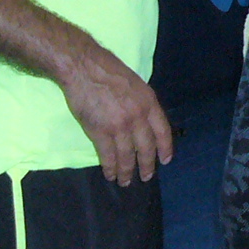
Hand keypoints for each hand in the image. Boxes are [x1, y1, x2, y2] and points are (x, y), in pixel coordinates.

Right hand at [59, 49, 173, 184]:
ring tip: (126, 181)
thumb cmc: (108, 71)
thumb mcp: (136, 84)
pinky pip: (108, 156)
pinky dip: (110, 168)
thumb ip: (142, 104)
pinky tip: (111, 174)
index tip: (165, 160)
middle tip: (146, 176)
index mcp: (149, 102)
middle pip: (146, 147)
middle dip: (147, 165)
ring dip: (127, 171)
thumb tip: (144, 122)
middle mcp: (138, 116)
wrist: (83, 67)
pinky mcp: (100, 132)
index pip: (162, 131)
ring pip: (127, 156)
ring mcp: (120, 126)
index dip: (165, 148)